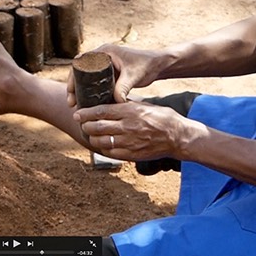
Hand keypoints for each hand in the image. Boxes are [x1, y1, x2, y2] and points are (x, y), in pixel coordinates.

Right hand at [66, 44, 164, 106]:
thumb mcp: (133, 76)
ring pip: (87, 78)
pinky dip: (90, 91)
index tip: (70, 91)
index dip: (72, 77)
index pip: (81, 62)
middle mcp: (102, 56)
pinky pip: (95, 82)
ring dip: (80, 90)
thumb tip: (116, 102)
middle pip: (81, 71)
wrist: (158, 65)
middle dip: (73, 87)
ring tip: (75, 106)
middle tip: (71, 103)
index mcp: (104, 51)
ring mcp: (105, 64)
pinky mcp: (110, 72)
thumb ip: (124, 87)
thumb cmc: (146, 65)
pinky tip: (87, 104)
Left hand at [73, 101, 197, 161]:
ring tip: (89, 135)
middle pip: (98, 127)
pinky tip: (101, 145)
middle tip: (82, 124)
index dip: (86, 113)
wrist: (178, 136)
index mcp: (130, 111)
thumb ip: (127, 104)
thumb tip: (111, 101)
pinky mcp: (132, 154)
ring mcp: (130, 142)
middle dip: (86, 126)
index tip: (77, 113)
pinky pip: (111, 153)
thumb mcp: (144, 105)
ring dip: (92, 138)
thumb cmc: (162, 117)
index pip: (101, 111)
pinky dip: (103, 148)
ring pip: (102, 141)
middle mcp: (128, 126)